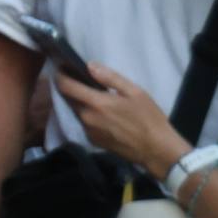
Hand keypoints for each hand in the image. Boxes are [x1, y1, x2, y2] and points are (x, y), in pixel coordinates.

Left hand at [56, 60, 188, 181]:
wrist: (157, 151)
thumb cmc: (149, 119)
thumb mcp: (135, 92)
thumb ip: (110, 77)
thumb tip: (89, 65)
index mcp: (96, 103)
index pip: (65, 86)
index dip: (60, 75)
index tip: (62, 68)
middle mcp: (87, 117)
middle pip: (69, 98)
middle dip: (71, 89)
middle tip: (83, 82)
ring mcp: (89, 131)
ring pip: (77, 111)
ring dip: (81, 103)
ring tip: (96, 98)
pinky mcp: (94, 142)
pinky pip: (85, 124)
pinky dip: (89, 117)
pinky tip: (103, 116)